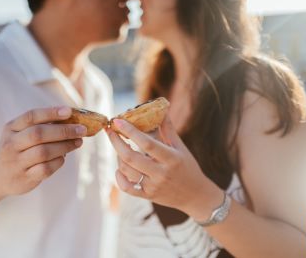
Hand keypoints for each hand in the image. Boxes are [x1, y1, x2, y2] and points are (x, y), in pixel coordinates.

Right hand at [0, 107, 86, 198]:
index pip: (31, 116)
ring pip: (44, 152)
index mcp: (11, 129)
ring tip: (78, 142)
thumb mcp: (20, 133)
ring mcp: (17, 162)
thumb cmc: (17, 149)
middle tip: (81, 129)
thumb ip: (41, 125)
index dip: (50, 112)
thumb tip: (72, 118)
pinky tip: (63, 156)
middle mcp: (11, 144)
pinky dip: (58, 161)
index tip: (69, 111)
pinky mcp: (25, 178)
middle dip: (63, 131)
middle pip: (38, 134)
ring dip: (65, 146)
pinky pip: (46, 169)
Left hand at [106, 115, 223, 219]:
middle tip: (109, 131)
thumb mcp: (181, 148)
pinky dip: (119, 177)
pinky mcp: (148, 196)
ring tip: (119, 147)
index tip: (118, 121)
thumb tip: (162, 109)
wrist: (195, 196)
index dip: (130, 131)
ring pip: (127, 170)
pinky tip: (119, 168)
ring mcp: (153, 186)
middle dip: (116, 142)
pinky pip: (127, 188)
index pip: (147, 143)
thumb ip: (168, 129)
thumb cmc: (188, 167)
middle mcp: (161, 173)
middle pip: (131, 157)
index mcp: (171, 158)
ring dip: (118, 156)